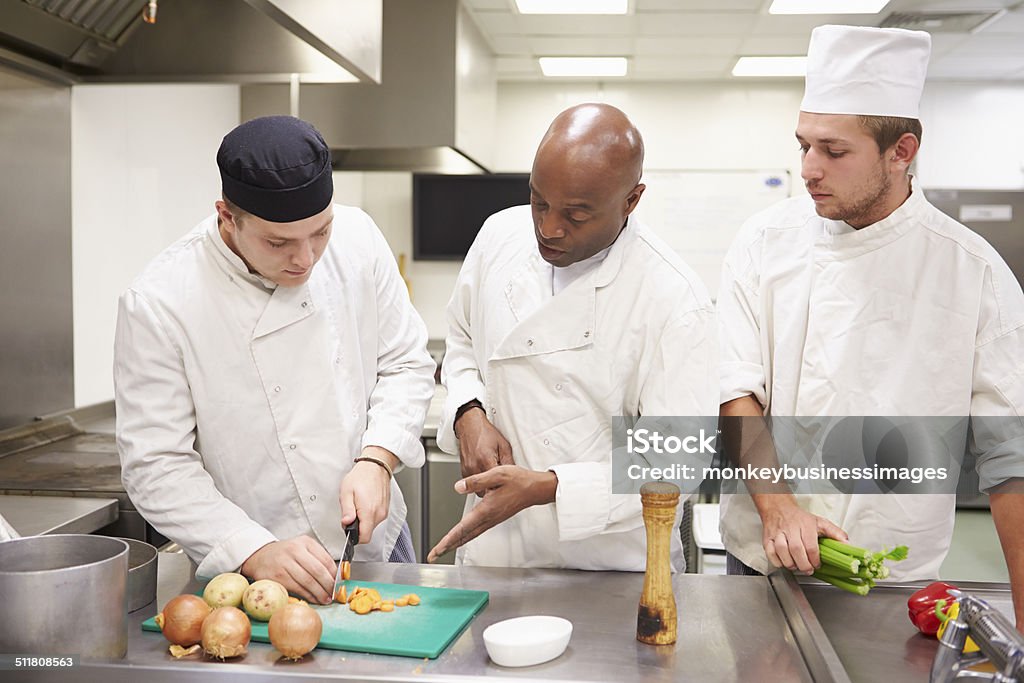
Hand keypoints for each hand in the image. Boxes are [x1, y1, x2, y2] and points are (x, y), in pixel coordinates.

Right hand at [240, 536, 335, 604]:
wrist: (259, 556)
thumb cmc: (285, 554)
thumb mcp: (302, 548)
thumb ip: (318, 558)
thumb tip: (335, 576)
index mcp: (305, 542)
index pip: (325, 559)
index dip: (335, 574)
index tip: (339, 583)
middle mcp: (294, 550)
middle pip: (317, 571)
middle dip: (328, 585)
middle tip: (334, 594)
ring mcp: (284, 563)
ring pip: (307, 581)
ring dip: (319, 593)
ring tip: (326, 599)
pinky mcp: (277, 577)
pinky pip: (296, 588)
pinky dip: (308, 596)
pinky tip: (314, 599)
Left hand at [339, 446, 394, 543]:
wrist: (376, 466)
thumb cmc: (361, 476)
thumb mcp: (347, 492)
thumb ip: (347, 510)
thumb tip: (346, 523)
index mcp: (369, 512)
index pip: (364, 538)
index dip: (354, 537)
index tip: (348, 528)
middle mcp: (379, 514)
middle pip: (367, 532)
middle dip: (357, 526)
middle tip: (351, 511)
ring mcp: (384, 512)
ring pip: (371, 526)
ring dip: (363, 520)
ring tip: (358, 505)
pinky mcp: (385, 509)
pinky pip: (375, 519)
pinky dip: (369, 515)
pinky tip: (365, 503)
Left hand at [426, 465, 556, 561]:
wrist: (536, 488)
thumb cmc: (519, 481)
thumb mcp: (496, 474)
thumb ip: (476, 481)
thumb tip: (458, 487)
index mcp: (486, 510)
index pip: (461, 529)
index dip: (447, 541)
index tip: (436, 551)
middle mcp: (488, 518)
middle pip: (463, 537)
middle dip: (447, 547)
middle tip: (433, 555)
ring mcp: (492, 520)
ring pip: (470, 535)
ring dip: (455, 542)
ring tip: (443, 547)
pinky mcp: (495, 518)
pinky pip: (476, 531)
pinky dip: (466, 536)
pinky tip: (462, 535)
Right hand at [454, 408, 514, 486]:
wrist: (470, 426)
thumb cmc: (486, 433)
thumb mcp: (503, 445)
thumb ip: (509, 462)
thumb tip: (515, 474)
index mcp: (486, 460)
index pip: (495, 483)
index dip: (503, 488)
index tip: (507, 488)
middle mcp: (475, 466)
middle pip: (486, 490)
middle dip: (494, 490)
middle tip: (501, 486)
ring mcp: (468, 469)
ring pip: (478, 489)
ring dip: (486, 487)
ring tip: (493, 480)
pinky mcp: (463, 470)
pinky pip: (472, 484)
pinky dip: (480, 483)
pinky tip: (486, 475)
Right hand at [756, 496, 846, 574]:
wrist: (778, 508)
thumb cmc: (800, 518)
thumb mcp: (820, 522)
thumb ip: (835, 533)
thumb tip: (847, 544)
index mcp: (805, 525)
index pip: (811, 545)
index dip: (815, 559)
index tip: (817, 565)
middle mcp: (790, 528)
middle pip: (796, 549)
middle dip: (804, 564)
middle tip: (808, 570)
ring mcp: (777, 534)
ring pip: (782, 551)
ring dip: (790, 563)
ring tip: (797, 566)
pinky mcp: (767, 538)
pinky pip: (770, 553)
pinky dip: (777, 561)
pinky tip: (784, 562)